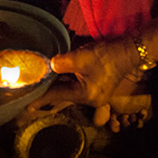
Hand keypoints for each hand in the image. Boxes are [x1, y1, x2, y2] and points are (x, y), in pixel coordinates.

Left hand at [21, 39, 151, 131]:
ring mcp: (95, 94)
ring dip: (58, 86)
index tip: (27, 106)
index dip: (41, 98)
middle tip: (30, 98)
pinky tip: (58, 77)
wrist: (129, 51)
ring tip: (41, 86)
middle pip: (63, 95)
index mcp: (85, 95)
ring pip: (70, 90)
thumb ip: (62, 63)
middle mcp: (90, 99)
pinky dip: (67, 81)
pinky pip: (77, 86)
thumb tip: (49, 65)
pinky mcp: (97, 87)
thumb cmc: (107, 56)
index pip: (57, 95)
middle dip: (48, 93)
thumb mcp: (81, 57)